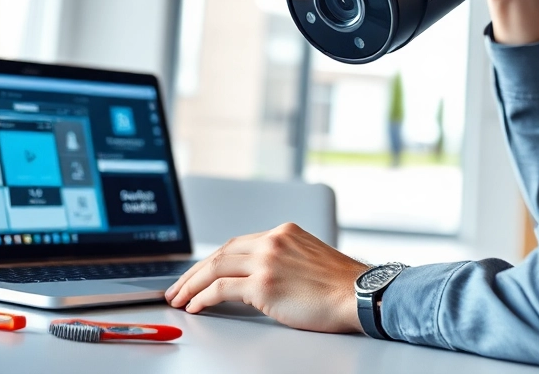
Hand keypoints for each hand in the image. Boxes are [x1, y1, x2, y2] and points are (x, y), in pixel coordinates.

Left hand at [165, 223, 368, 333]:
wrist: (360, 296)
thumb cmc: (341, 286)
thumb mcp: (309, 260)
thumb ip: (283, 260)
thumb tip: (257, 278)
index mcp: (284, 232)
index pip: (236, 243)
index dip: (213, 261)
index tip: (199, 273)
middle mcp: (273, 241)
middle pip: (220, 253)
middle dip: (194, 272)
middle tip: (177, 287)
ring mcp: (267, 261)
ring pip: (215, 268)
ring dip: (191, 285)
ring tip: (179, 298)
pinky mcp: (264, 285)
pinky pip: (221, 289)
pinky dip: (203, 297)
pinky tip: (196, 306)